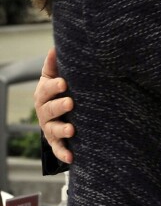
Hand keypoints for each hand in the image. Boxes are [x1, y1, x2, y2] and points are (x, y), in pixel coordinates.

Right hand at [34, 47, 74, 163]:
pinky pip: (58, 149)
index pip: (47, 89)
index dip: (54, 86)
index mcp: (43, 94)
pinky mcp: (56, 142)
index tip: (64, 83)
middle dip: (59, 106)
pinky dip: (63, 154)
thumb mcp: (53, 77)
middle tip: (71, 103)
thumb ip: (53, 65)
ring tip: (71, 129)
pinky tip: (71, 158)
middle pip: (49, 110)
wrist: (58, 113)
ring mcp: (49, 128)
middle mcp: (44, 112)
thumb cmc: (57, 91)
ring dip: (62, 130)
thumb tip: (55, 47)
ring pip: (53, 130)